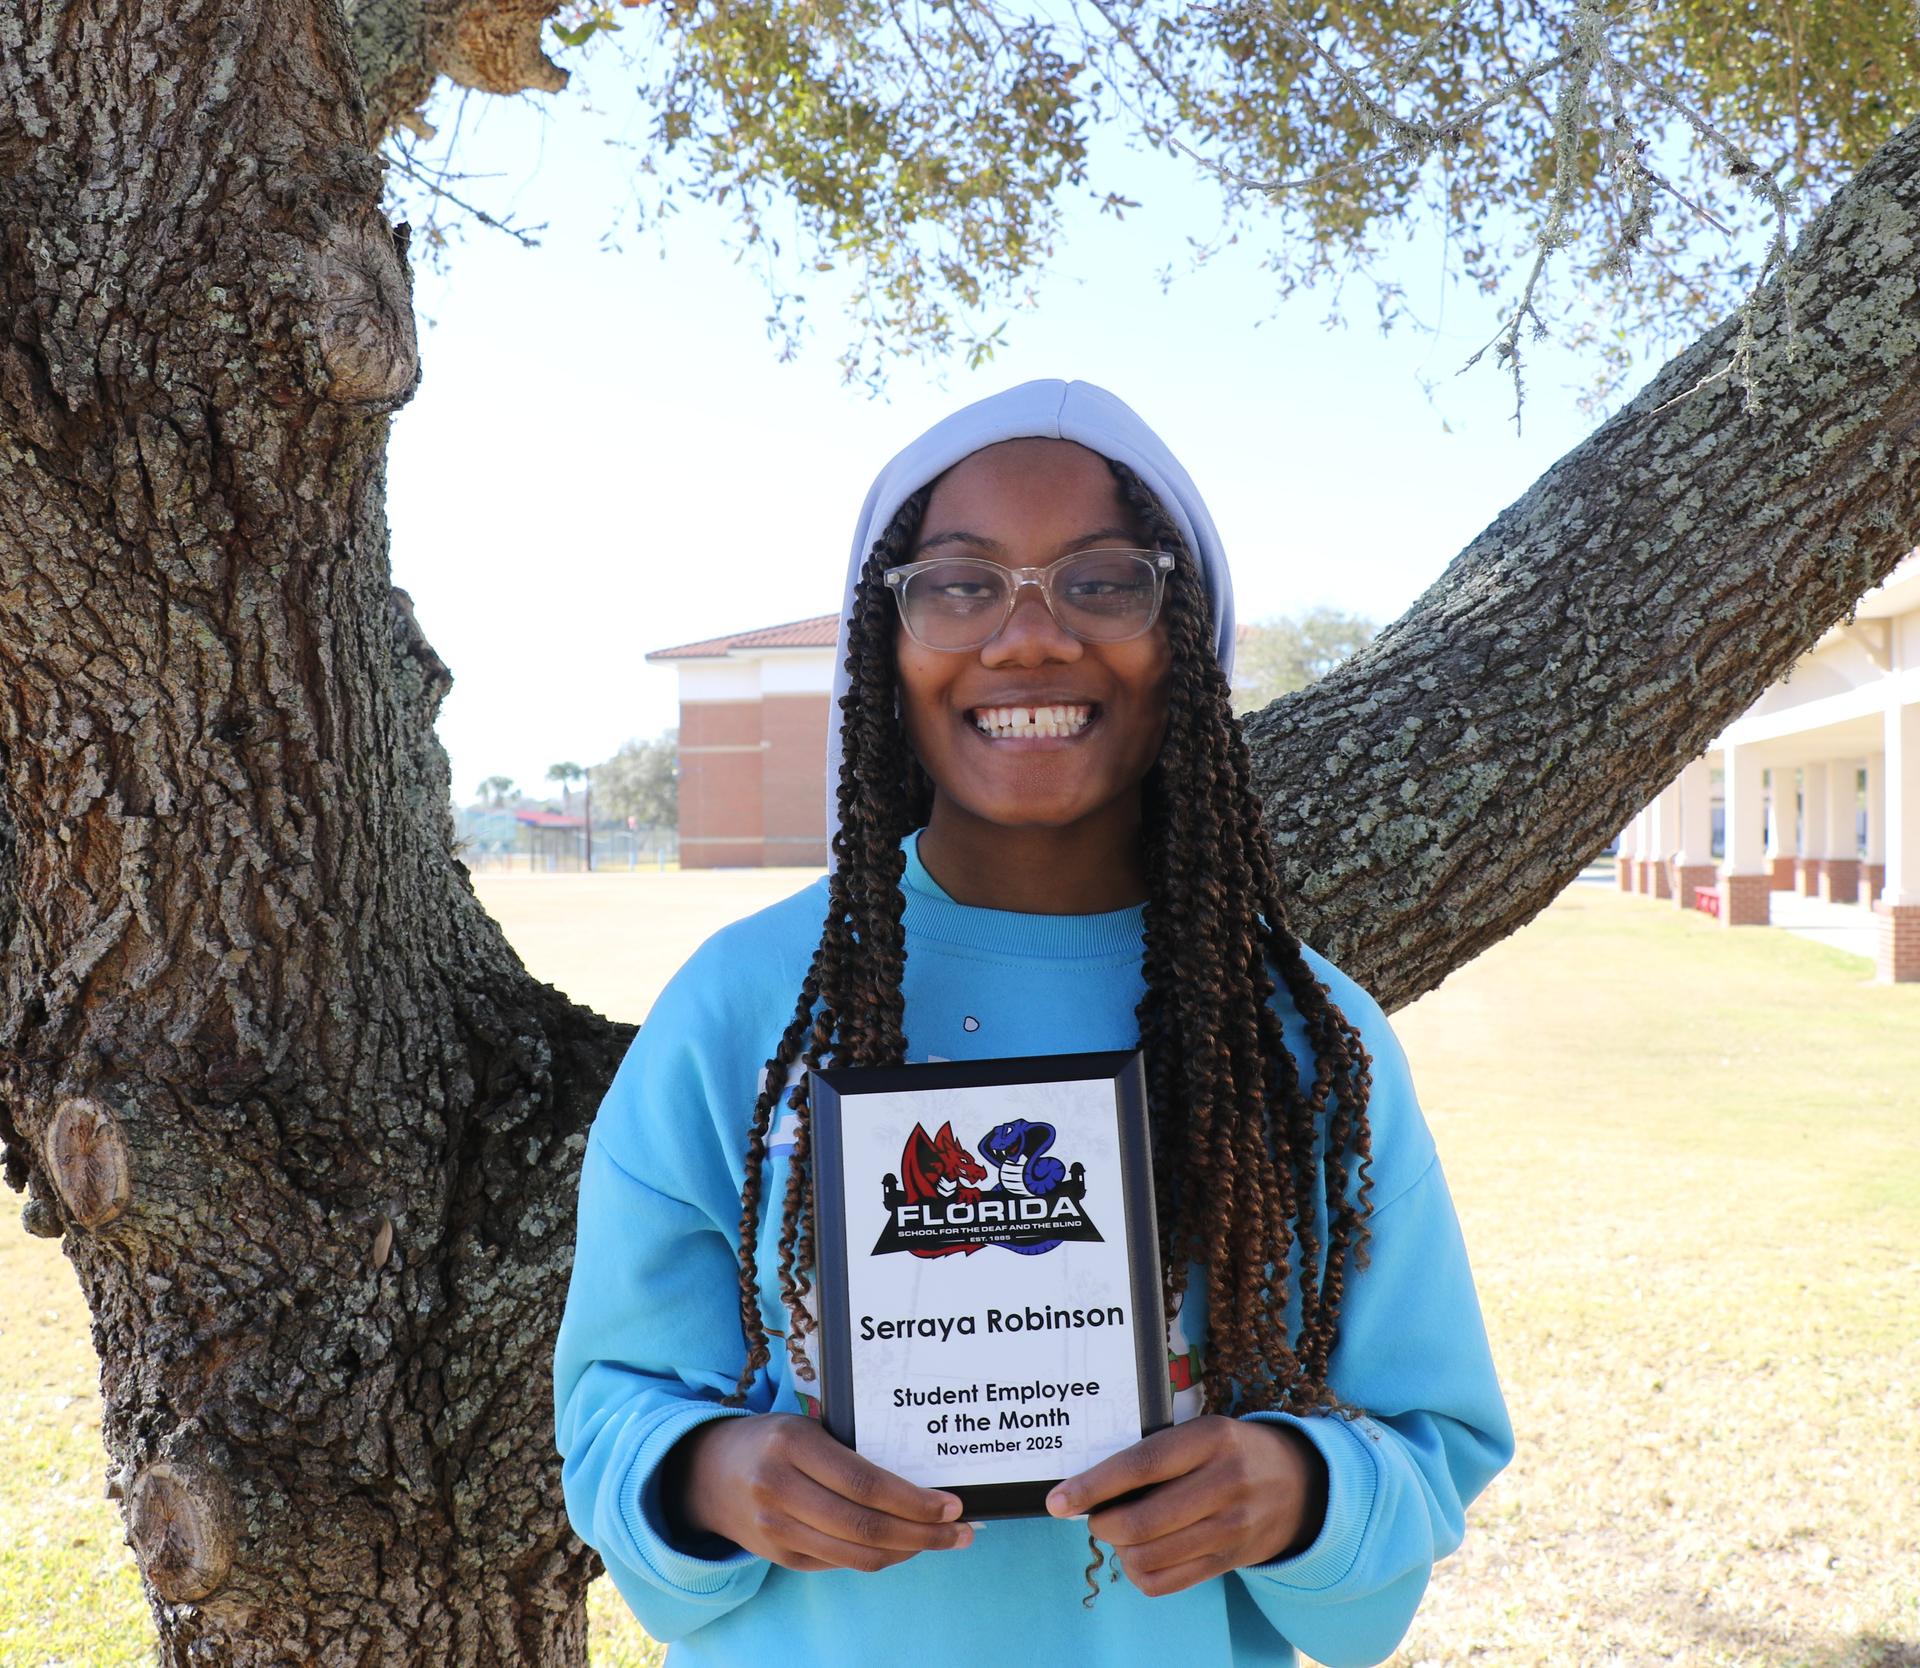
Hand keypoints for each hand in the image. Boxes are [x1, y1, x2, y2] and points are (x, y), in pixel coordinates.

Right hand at [666, 1413, 973, 1572]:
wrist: (707, 1473)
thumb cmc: (773, 1440)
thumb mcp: (806, 1426)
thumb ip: (849, 1451)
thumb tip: (918, 1480)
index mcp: (794, 1444)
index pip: (866, 1483)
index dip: (914, 1501)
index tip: (951, 1505)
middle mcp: (781, 1489)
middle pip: (866, 1526)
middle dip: (923, 1534)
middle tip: (960, 1531)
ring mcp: (776, 1528)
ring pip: (857, 1554)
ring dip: (908, 1552)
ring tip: (942, 1541)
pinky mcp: (779, 1556)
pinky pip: (840, 1563)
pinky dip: (878, 1558)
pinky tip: (903, 1546)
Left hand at [1045, 1416, 1327, 1596]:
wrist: (1299, 1484)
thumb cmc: (1231, 1451)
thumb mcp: (1202, 1432)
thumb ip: (1158, 1453)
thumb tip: (1093, 1486)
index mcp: (1211, 1439)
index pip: (1142, 1465)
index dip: (1094, 1486)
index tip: (1058, 1501)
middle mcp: (1225, 1483)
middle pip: (1143, 1521)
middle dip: (1102, 1524)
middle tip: (1094, 1516)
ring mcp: (1231, 1528)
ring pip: (1151, 1557)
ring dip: (1120, 1550)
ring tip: (1119, 1532)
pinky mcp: (1229, 1561)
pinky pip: (1168, 1583)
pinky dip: (1140, 1574)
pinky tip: (1140, 1555)